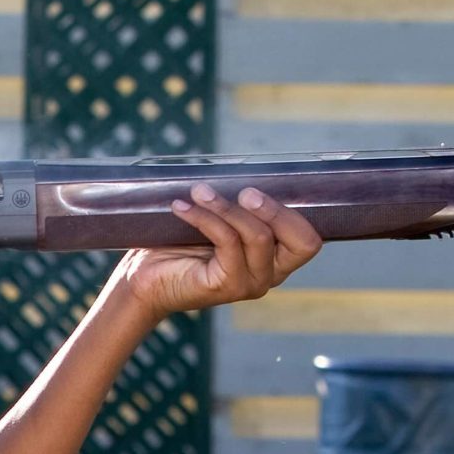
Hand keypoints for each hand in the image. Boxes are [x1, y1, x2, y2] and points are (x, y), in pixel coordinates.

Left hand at [111, 183, 320, 316]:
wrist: (145, 279)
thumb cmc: (180, 245)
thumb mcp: (218, 219)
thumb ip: (239, 204)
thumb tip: (244, 167)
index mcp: (275, 258)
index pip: (309, 241)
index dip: (292, 213)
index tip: (257, 189)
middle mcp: (270, 275)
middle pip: (300, 241)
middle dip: (274, 209)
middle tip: (244, 191)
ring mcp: (251, 284)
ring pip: (258, 236)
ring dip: (227, 207)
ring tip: (198, 191)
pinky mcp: (227, 286)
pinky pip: (227, 241)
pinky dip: (204, 217)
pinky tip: (181, 206)